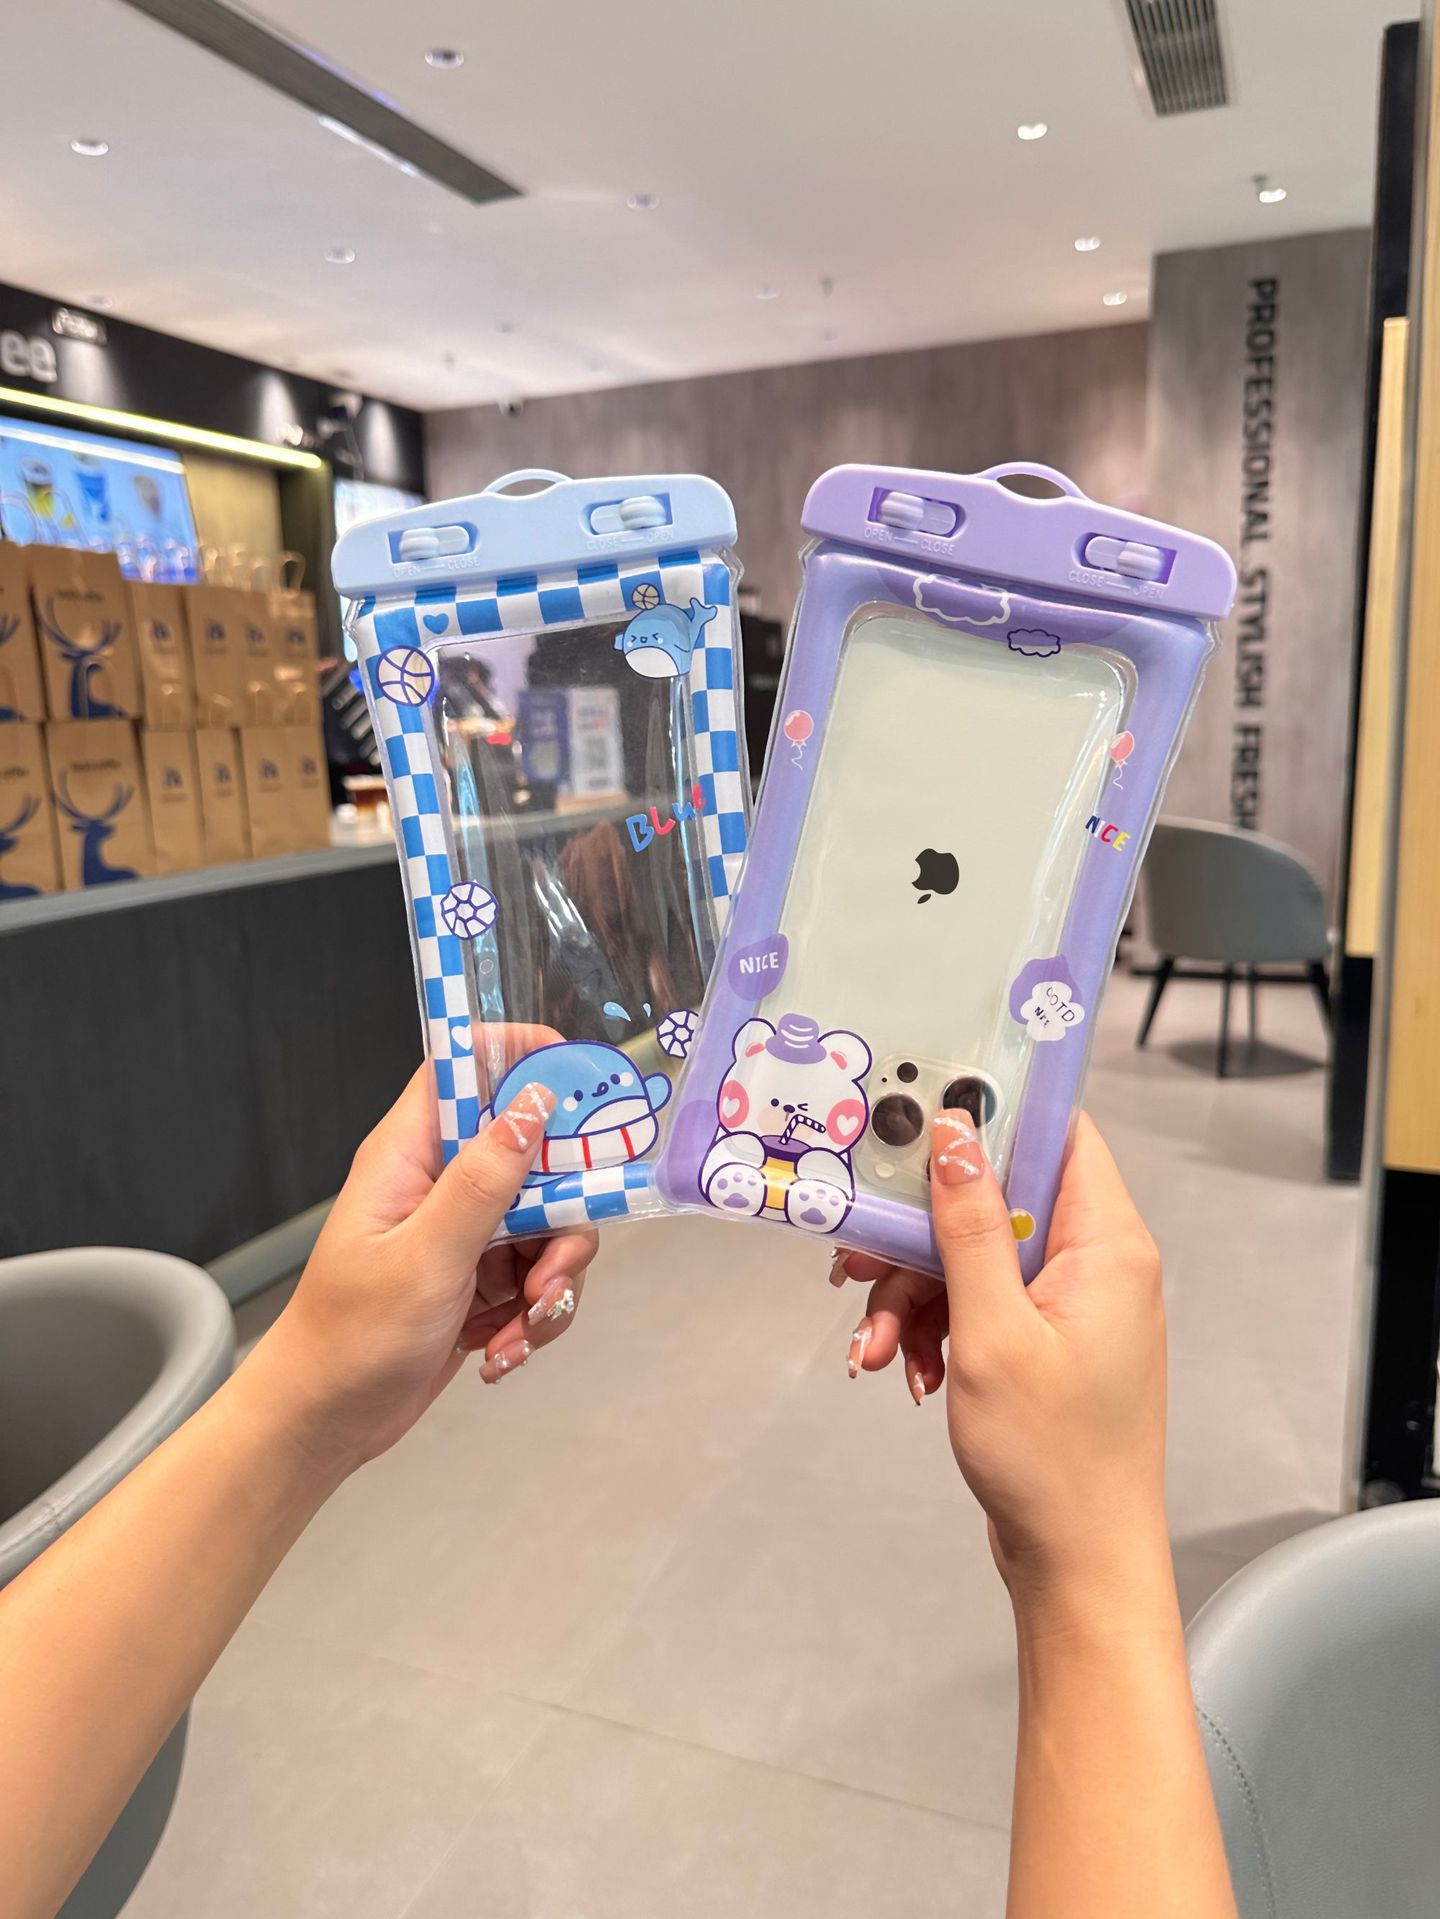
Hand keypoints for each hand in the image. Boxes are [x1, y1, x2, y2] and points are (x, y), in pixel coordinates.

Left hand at [248, 1058, 597, 1478]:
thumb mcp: (424, 1259)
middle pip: (534, 1157)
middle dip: (563, 1218)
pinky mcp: (480, 1280)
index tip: (580, 1081)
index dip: (521, 1057)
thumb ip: (483, 1182)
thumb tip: (534, 1106)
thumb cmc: (352, 1338)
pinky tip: (501, 1352)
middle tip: (551, 1272)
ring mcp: (463, 1233)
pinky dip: (534, 1317)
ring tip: (521, 1329)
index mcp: (410, 1157)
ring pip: (548, 1224)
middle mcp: (440, 1184)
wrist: (325, 1422)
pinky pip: (537, 1277)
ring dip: (551, 1282)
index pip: (465, 1071)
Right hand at [835, 1112, 1165, 1593]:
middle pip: (995, 1199)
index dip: (992, 1114)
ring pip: (973, 1257)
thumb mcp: (993, 1332)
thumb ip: (968, 1226)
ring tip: (879, 1348)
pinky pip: (978, 1305)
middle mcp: (1097, 1263)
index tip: (920, 1117)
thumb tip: (954, 1134)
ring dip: (915, 1295)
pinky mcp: (1044, 1343)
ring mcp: (1070, 1305)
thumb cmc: (1053, 1460)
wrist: (1080, 1564)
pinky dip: (935, 1330)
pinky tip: (908, 1370)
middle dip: (920, 1233)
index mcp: (1107, 1244)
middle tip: (861, 1263)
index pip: (1059, 1132)